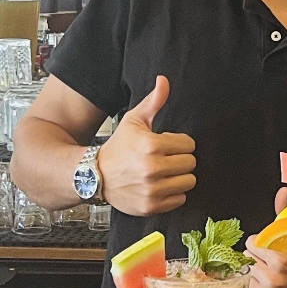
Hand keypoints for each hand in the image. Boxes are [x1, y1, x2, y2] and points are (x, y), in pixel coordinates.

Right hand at [98, 76, 195, 215]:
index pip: (189, 145)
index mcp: (151, 145)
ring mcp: (151, 189)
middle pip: (191, 163)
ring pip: (189, 182)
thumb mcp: (134, 121)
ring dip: (179, 178)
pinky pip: (180, 200)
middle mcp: (152, 168)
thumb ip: (153, 101)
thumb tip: (164, 80)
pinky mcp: (151, 206)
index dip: (180, 144)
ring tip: (163, 173)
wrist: (94, 175)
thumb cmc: (118, 147)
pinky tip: (159, 186)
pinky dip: (173, 195)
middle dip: (180, 160)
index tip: (167, 146)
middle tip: (165, 160)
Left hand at [244, 187, 286, 287]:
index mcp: (281, 261)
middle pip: (246, 258)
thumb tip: (283, 191)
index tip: (267, 244)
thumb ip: (286, 212)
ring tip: (269, 273)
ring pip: (245, 274)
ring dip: (253, 272)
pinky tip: (265, 286)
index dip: (259, 242)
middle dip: (256, 256)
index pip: (252, 244)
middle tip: (270, 259)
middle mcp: (272, 280)